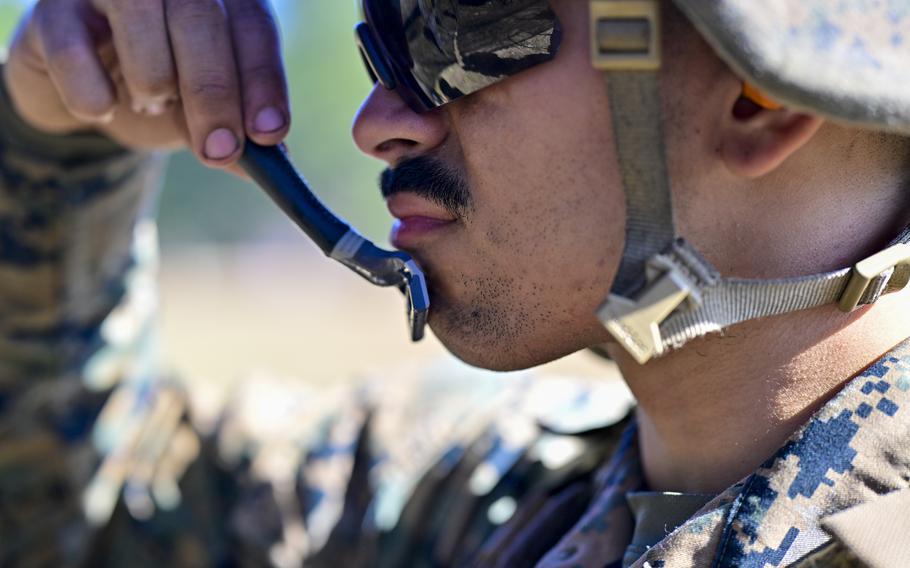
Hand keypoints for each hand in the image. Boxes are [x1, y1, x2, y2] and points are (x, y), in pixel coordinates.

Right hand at [3, 0, 289, 167]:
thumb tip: (277, 160)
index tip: (270, 134)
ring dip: (153, 77)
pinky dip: (91, 91)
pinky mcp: (52, 9)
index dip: (264, 80)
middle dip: (214, 92)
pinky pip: (70, 47)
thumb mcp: (204, 113)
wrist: (83, 88)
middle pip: (200, 15)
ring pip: (138, 10)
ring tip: (152, 104)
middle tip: (219, 150)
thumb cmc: (159, 90)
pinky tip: (102, 109)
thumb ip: (239, 132)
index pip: (253, 25)